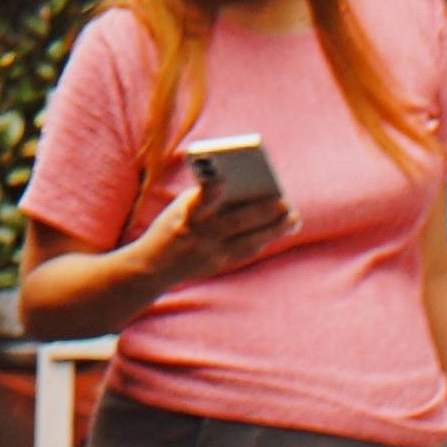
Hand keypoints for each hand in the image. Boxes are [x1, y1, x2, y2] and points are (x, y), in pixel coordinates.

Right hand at [131, 167, 290, 292]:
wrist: (153, 266)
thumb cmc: (170, 226)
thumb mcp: (179, 207)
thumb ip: (206, 199)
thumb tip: (243, 191)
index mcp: (186, 214)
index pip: (198, 201)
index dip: (209, 191)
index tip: (220, 180)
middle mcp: (199, 234)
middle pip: (236, 223)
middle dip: (264, 213)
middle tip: (286, 203)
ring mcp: (210, 253)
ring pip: (248, 241)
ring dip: (274, 230)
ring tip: (293, 219)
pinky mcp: (218, 266)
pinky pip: (246, 252)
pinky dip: (263, 240)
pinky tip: (278, 232)